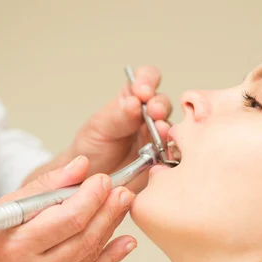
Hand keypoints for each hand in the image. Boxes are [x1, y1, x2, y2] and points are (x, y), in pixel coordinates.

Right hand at [0, 156, 135, 261]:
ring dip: (111, 228)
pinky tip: (125, 241)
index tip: (103, 180)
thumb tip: (80, 166)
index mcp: (18, 245)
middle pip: (84, 238)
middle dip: (108, 211)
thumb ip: (47, 184)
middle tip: (122, 191)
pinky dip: (111, 257)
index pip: (68, 220)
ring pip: (90, 254)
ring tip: (122, 206)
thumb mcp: (8, 205)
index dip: (91, 198)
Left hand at [64, 66, 171, 191]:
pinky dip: (172, 150)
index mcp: (132, 100)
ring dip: (167, 127)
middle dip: (159, 105)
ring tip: (159, 132)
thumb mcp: (98, 127)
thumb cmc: (90, 150)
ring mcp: (158, 138)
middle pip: (163, 103)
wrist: (87, 181)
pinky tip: (164, 152)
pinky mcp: (162, 160)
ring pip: (172, 127)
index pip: (146, 79)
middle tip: (153, 111)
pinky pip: (173, 152)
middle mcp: (149, 117)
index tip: (142, 91)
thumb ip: (117, 114)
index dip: (147, 80)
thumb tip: (135, 102)